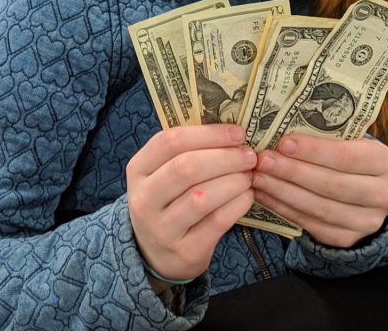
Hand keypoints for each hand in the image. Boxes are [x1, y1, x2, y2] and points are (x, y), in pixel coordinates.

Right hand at [127, 124, 256, 285]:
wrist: (156, 254)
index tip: (237, 132)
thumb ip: (188, 150)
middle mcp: (144, 199)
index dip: (208, 134)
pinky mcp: (184, 251)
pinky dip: (237, 204)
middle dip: (225, 157)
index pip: (170, 141)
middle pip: (186, 167)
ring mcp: (162, 229)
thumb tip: (232, 131)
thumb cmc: (168, 200)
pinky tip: (247, 196)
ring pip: (201, 196)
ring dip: (233, 181)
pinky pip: (216, 222)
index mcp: (138, 169)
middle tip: (249, 155)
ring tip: (249, 175)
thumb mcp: (163, 174)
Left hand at [252, 135, 387, 247]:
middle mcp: (383, 195)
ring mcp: (367, 222)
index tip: (283, 143)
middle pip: (332, 185)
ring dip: (283, 192)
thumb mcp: (352, 141)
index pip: (347, 156)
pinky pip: (312, 225)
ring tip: (258, 177)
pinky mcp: (348, 240)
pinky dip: (285, 209)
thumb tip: (281, 127)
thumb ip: (327, 136)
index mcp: (385, 162)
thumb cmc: (353, 158)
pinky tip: (265, 195)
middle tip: (262, 160)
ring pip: (320, 208)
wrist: (371, 195)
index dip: (314, 151)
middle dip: (293, 172)